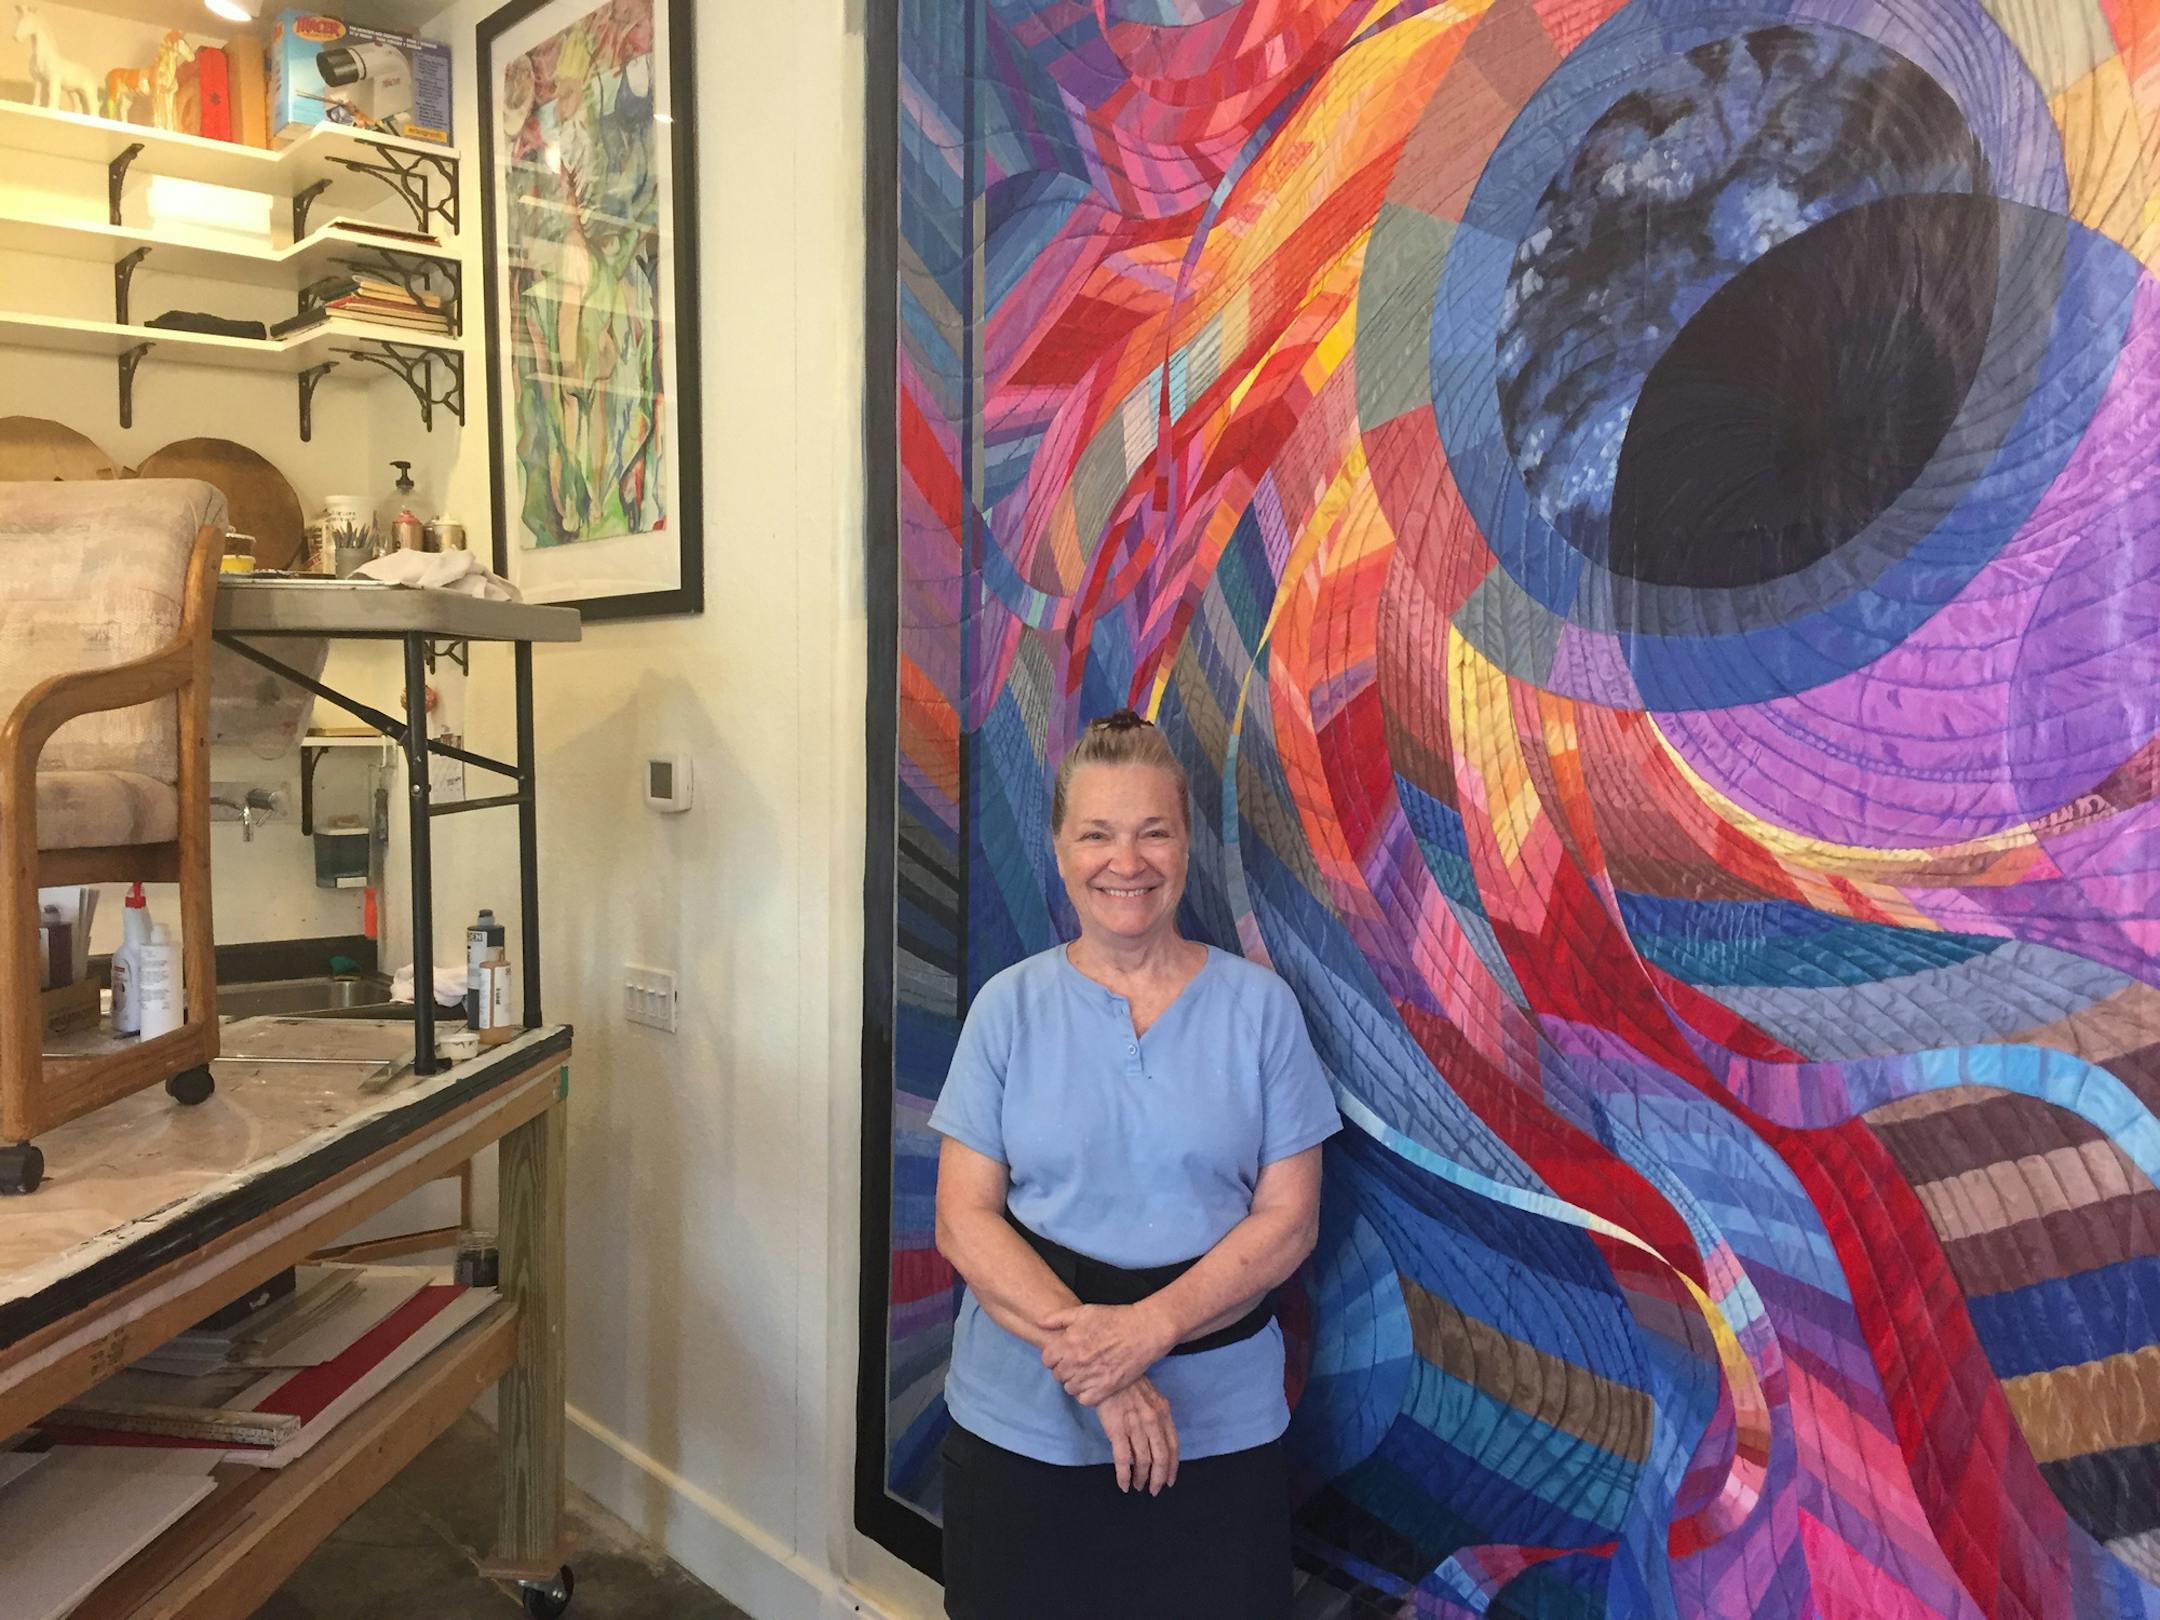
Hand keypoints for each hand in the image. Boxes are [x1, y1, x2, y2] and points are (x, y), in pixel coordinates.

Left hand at [1041, 1302, 1176, 1405]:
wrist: (1143, 1330)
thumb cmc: (1115, 1318)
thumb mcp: (1085, 1311)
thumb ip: (1058, 1318)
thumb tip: (1039, 1323)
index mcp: (1069, 1342)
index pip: (1047, 1360)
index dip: (1054, 1358)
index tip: (1063, 1355)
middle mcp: (1076, 1362)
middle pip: (1058, 1376)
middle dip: (1064, 1370)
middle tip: (1077, 1364)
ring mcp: (1090, 1376)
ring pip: (1070, 1389)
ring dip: (1075, 1382)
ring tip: (1086, 1373)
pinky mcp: (1105, 1388)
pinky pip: (1084, 1400)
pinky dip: (1087, 1394)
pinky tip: (1094, 1384)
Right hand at [1094, 1376, 1177, 1493]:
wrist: (1106, 1371)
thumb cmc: (1127, 1382)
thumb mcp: (1151, 1396)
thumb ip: (1157, 1416)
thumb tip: (1158, 1440)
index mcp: (1163, 1412)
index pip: (1173, 1445)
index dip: (1172, 1467)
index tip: (1169, 1481)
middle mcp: (1153, 1421)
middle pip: (1161, 1457)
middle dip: (1158, 1478)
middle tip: (1154, 1491)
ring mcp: (1135, 1426)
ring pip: (1143, 1461)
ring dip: (1142, 1478)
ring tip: (1138, 1487)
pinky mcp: (1117, 1430)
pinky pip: (1124, 1459)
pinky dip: (1124, 1476)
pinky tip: (1124, 1485)